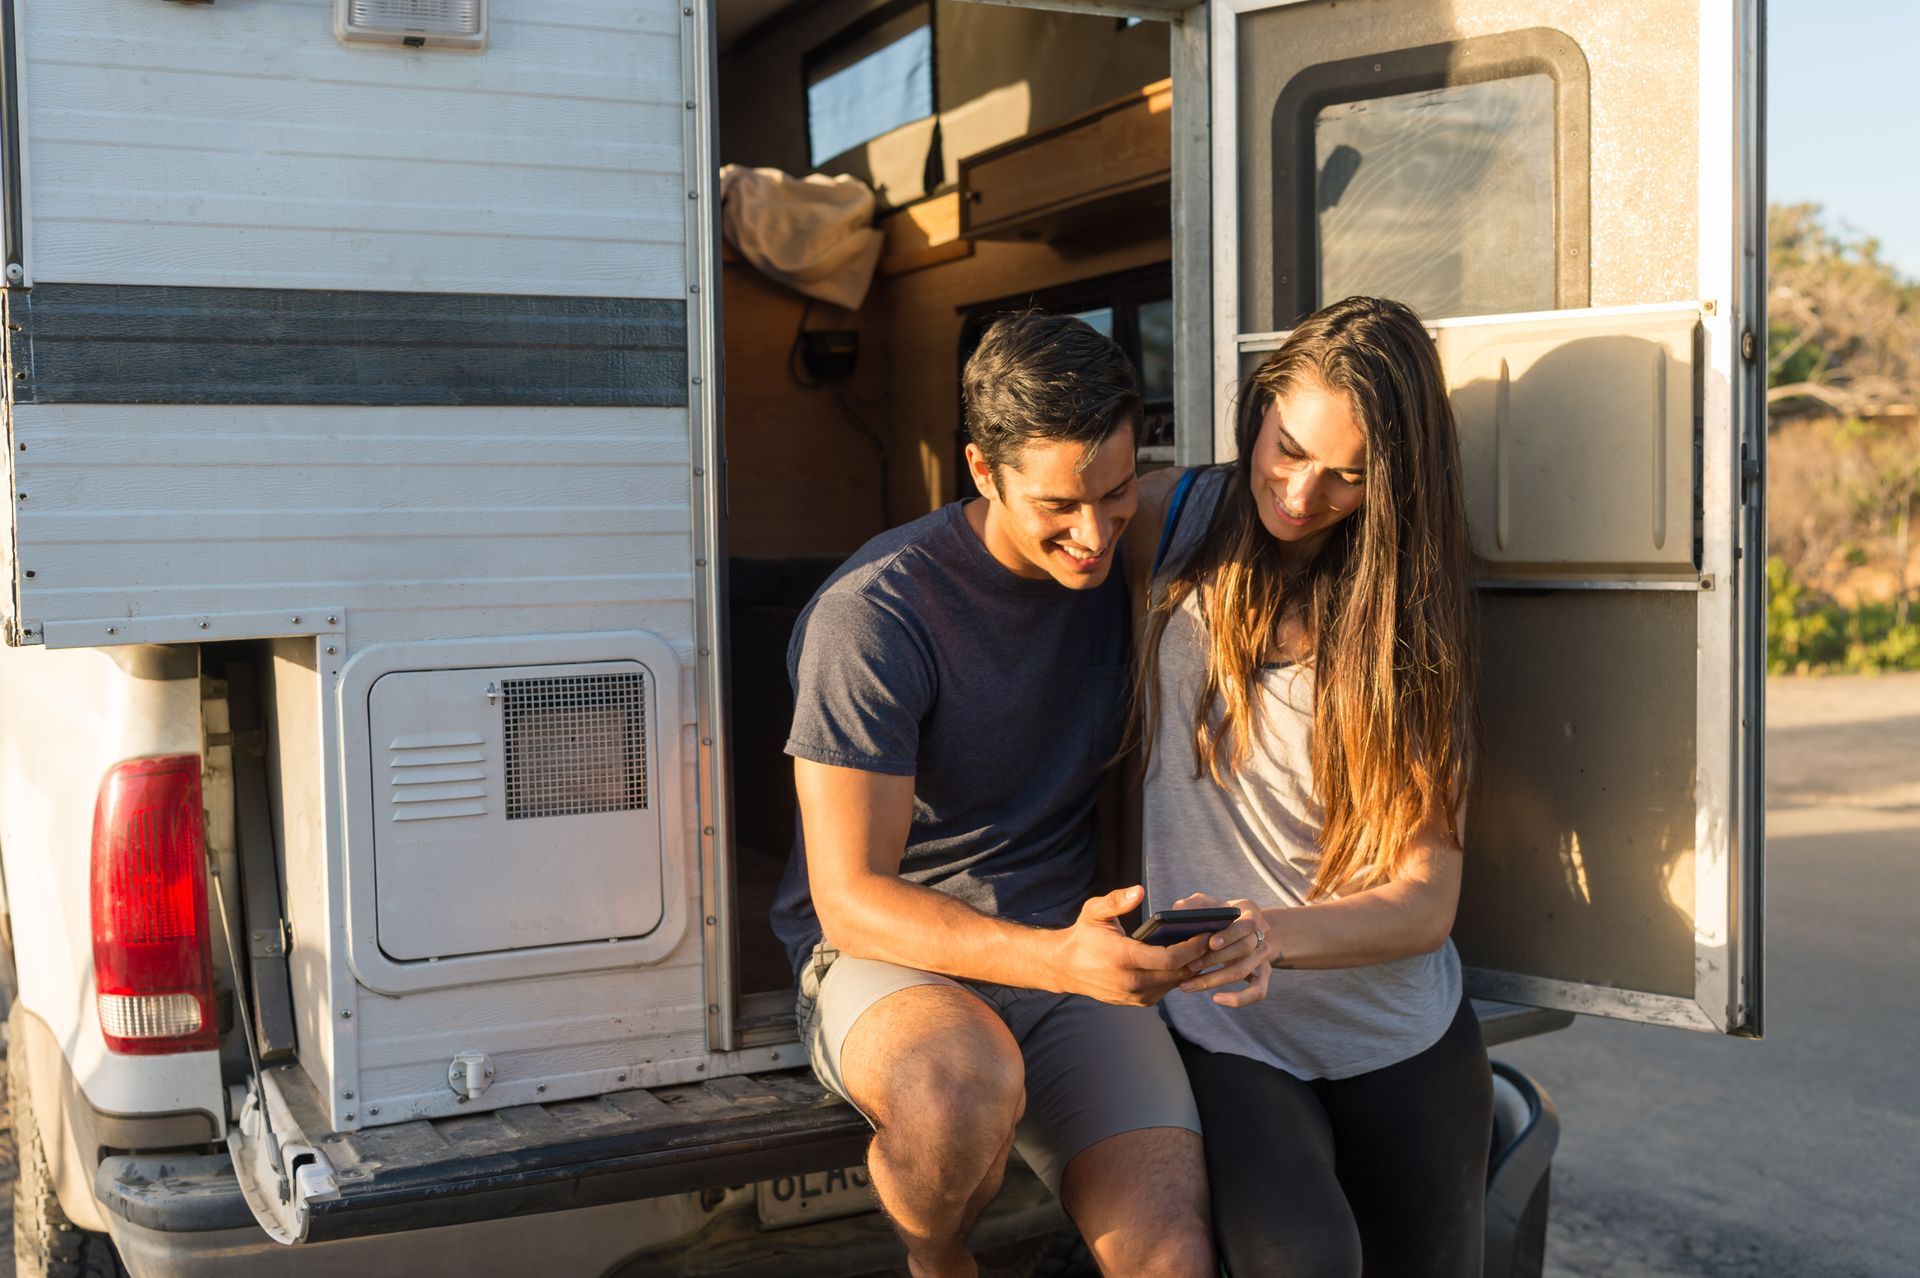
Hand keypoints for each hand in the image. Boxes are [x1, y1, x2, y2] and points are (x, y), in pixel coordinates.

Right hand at [1050, 886, 1213, 1006]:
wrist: (1065, 967)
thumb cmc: (1083, 935)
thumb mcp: (1094, 911)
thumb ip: (1116, 900)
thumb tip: (1139, 891)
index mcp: (1125, 958)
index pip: (1171, 959)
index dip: (1193, 947)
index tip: (1207, 933)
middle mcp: (1132, 982)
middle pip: (1179, 973)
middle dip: (1199, 957)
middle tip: (1213, 939)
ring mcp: (1135, 995)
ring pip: (1175, 984)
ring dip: (1190, 968)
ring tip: (1204, 949)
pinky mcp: (1137, 1002)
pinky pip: (1165, 990)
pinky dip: (1177, 977)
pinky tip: (1186, 961)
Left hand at [1173, 892, 1272, 1007]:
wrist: (1249, 929)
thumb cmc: (1225, 916)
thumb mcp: (1214, 904)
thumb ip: (1197, 903)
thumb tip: (1178, 908)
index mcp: (1252, 915)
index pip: (1246, 925)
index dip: (1230, 935)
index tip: (1210, 942)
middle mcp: (1261, 937)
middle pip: (1243, 950)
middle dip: (1214, 959)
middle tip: (1189, 966)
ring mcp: (1263, 958)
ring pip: (1242, 972)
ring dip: (1213, 980)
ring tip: (1187, 985)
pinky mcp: (1263, 975)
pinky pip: (1257, 992)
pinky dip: (1238, 999)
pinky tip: (1215, 999)